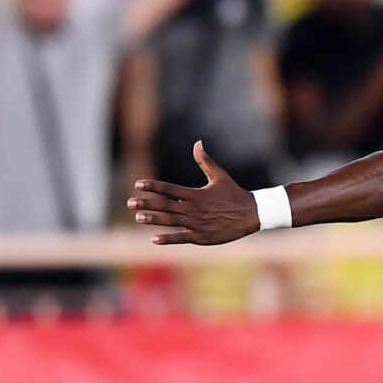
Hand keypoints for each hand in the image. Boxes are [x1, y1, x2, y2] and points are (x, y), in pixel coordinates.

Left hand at [131, 143, 260, 244]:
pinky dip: (168, 238)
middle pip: (165, 205)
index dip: (153, 186)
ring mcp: (197, 223)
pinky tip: (154, 238)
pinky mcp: (202, 237)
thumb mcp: (219, 176)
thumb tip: (197, 143)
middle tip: (130, 203)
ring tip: (138, 218)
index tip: (138, 184)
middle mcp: (193, 208)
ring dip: (153, 219)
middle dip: (146, 203)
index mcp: (195, 194)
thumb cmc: (234, 194)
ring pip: (170, 221)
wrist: (251, 214)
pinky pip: (181, 238)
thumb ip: (205, 161)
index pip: (169, 189)